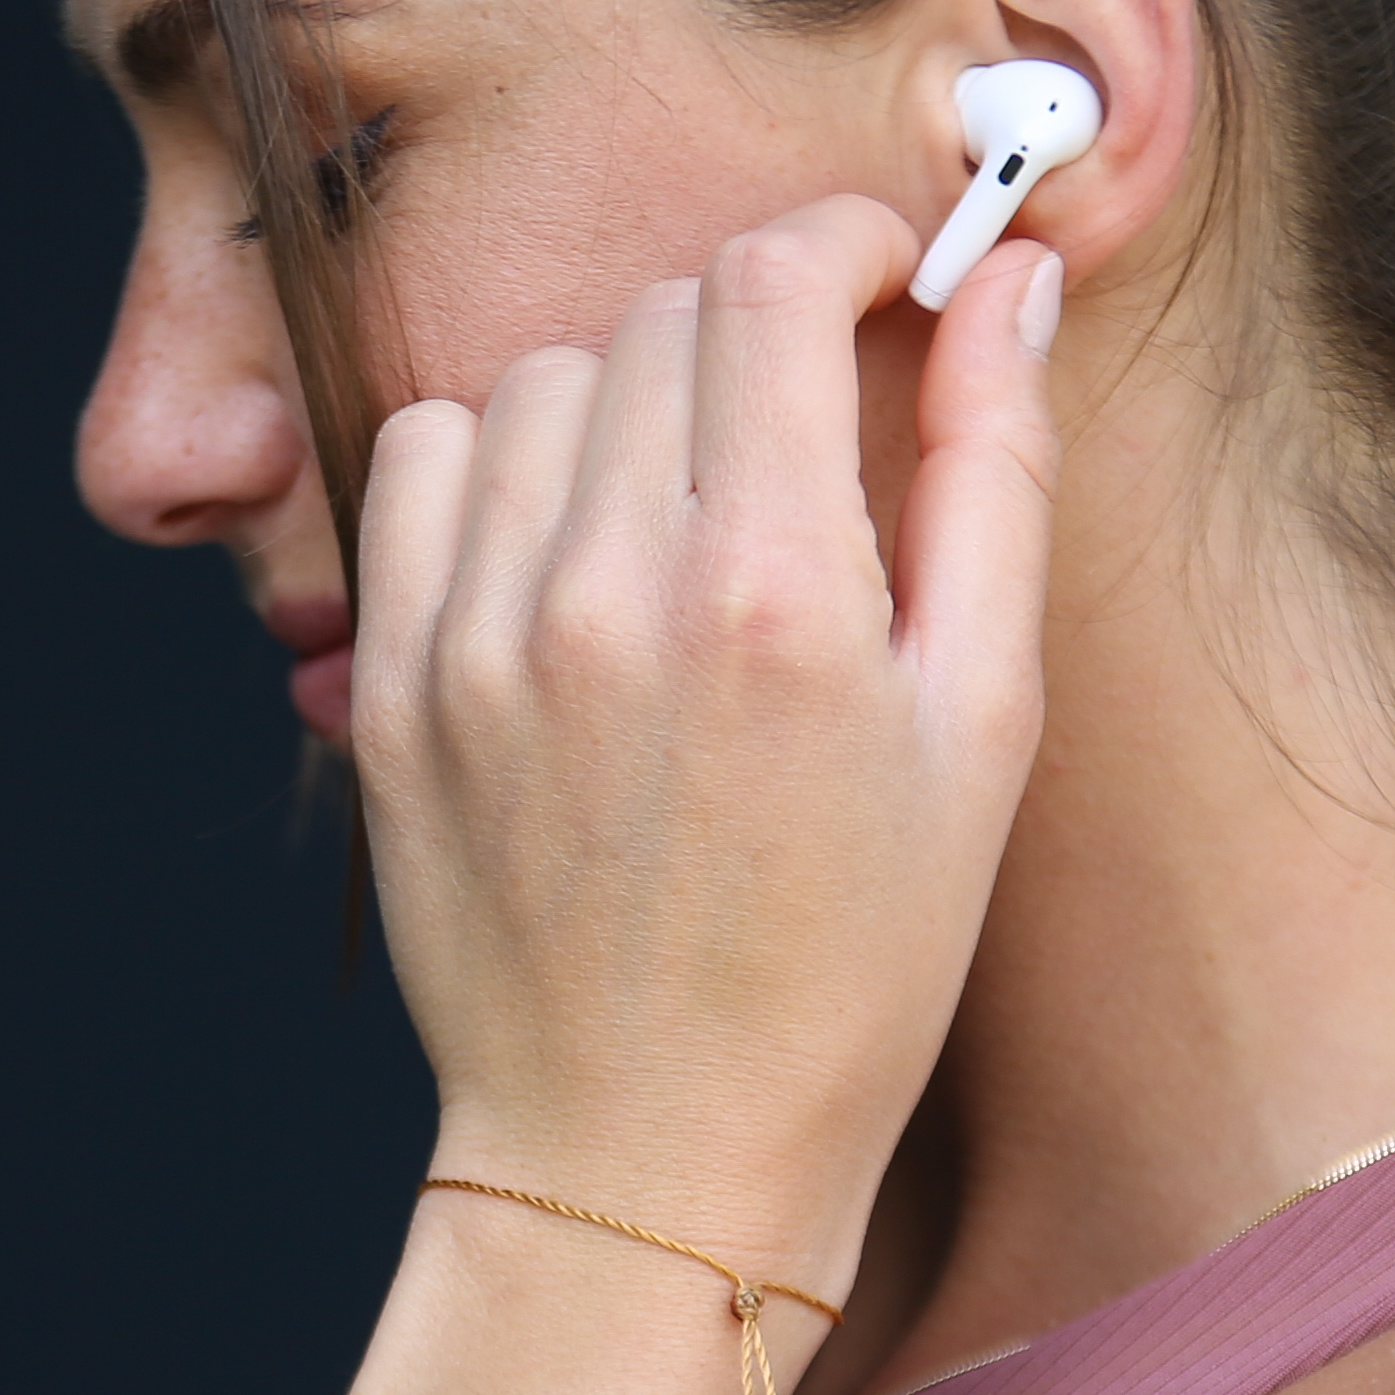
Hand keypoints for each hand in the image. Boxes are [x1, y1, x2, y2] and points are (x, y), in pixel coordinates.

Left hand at [349, 201, 1057, 1282]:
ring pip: (545, 378)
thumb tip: (1002, 282)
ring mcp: (478, 636)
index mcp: (775, 592)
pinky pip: (423, 461)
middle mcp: (608, 592)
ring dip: (629, 399)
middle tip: (806, 424)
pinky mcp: (392, 683)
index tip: (877, 276)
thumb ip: (994, 476)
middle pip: (667, 317)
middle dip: (755, 332)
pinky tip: (572, 550)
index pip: (773, 282)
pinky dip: (501, 463)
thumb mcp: (981, 726)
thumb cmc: (852, 963)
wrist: (650, 1151)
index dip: (842, 244)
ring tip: (691, 512)